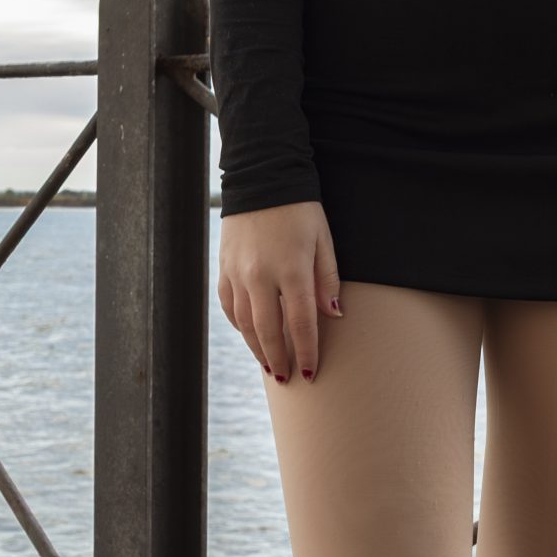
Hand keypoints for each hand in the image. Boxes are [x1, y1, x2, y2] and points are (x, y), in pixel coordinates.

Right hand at [217, 200, 342, 383]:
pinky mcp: (223, 267)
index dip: (307, 352)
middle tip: (289, 379)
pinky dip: (240, 325)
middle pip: (269, 331)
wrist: (261, 177)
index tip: (311, 374)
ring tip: (271, 366)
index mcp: (291, 269)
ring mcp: (237, 273)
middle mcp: (260, 275)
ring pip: (245, 323)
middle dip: (280, 359)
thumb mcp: (323, 239)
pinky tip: (251, 335)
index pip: (300, 323)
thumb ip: (327, 279)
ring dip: (258, 348)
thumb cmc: (300, 209)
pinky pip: (229, 306)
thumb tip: (334, 316)